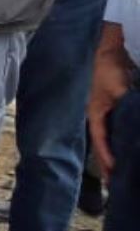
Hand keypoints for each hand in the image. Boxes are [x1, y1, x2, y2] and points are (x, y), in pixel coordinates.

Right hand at [89, 49, 129, 175]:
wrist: (105, 48)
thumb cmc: (107, 68)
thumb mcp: (118, 88)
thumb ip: (127, 104)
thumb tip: (135, 120)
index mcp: (95, 113)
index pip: (100, 140)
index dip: (106, 157)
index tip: (114, 173)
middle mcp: (97, 114)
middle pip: (102, 143)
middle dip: (107, 162)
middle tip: (113, 181)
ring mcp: (103, 110)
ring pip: (107, 137)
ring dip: (112, 152)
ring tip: (117, 170)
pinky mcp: (111, 105)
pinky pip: (113, 128)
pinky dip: (117, 140)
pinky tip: (125, 145)